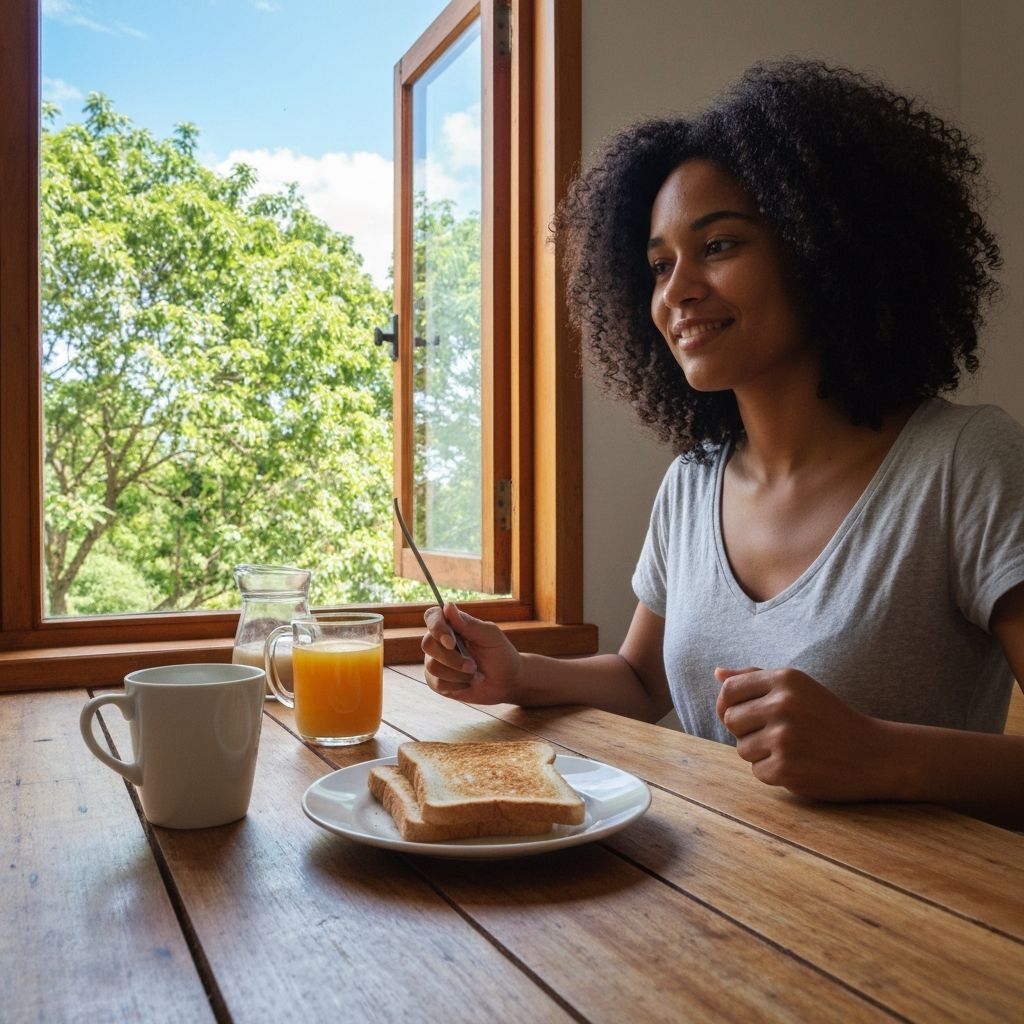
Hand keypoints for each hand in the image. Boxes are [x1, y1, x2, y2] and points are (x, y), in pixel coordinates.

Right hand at [422, 603, 523, 703]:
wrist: (507, 682)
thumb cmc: (500, 653)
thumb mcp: (490, 636)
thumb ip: (469, 623)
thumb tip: (448, 606)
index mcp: (452, 625)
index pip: (432, 617)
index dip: (437, 628)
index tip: (451, 642)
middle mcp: (440, 641)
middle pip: (427, 644)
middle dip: (452, 659)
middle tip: (473, 666)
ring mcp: (437, 661)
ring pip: (432, 666)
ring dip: (458, 674)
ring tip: (476, 674)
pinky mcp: (437, 681)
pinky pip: (437, 683)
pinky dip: (457, 685)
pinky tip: (469, 683)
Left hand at [714, 666, 896, 800]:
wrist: (877, 755)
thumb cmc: (832, 719)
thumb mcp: (800, 688)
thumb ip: (756, 678)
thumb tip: (717, 673)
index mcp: (785, 679)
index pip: (729, 690)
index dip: (727, 704)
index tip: (742, 714)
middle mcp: (783, 705)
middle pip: (730, 720)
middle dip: (746, 730)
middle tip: (776, 734)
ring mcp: (785, 738)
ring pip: (741, 748)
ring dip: (760, 753)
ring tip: (791, 749)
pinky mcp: (787, 769)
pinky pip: (757, 771)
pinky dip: (773, 773)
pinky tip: (798, 765)